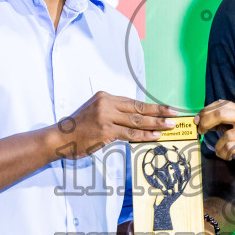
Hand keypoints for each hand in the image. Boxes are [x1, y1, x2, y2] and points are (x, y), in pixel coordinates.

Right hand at [58, 92, 176, 155]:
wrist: (59, 138)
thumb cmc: (78, 128)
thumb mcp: (95, 112)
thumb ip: (113, 113)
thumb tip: (134, 119)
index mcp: (105, 97)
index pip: (134, 102)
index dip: (152, 107)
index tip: (166, 108)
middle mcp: (107, 104)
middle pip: (138, 109)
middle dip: (159, 113)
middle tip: (174, 115)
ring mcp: (106, 117)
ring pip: (136, 121)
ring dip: (155, 124)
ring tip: (169, 126)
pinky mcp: (105, 131)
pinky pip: (129, 134)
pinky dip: (144, 136)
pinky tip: (155, 136)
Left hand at [196, 100, 234, 169]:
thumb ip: (234, 121)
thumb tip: (212, 123)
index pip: (221, 104)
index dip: (206, 111)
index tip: (199, 119)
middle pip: (220, 113)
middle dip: (205, 121)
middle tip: (201, 131)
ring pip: (225, 135)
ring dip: (218, 146)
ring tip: (221, 151)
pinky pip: (230, 148)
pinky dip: (225, 154)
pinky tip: (228, 156)